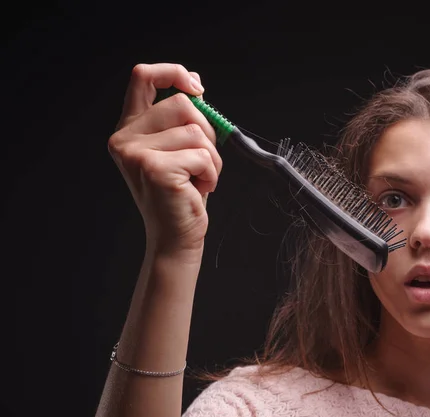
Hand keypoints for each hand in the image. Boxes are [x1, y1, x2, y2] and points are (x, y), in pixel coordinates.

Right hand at [107, 63, 222, 259]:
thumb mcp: (178, 149)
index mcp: (129, 128)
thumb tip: (194, 84)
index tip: (196, 88)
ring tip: (199, 179)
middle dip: (206, 132)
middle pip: (181, 104)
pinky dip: (211, 173)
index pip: (142, 77)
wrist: (176, 237)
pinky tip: (198, 189)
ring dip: (211, 158)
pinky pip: (202, 155)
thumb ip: (180, 118)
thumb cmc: (181, 195)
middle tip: (201, 161)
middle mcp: (125, 138)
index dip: (173, 73)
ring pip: (196, 132)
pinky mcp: (154, 168)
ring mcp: (136, 153)